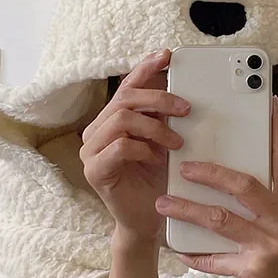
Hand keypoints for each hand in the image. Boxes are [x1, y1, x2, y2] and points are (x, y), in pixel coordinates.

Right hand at [80, 49, 190, 246]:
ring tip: (176, 143)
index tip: (166, 56)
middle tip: (186, 110)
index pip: (127, 87)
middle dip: (159, 99)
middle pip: (124, 99)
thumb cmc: (156, 182)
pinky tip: (157, 160)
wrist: (148, 222)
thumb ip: (164, 119)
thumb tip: (181, 92)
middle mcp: (97, 132)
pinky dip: (143, 149)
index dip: (144, 69)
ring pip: (121, 119)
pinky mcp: (95, 170)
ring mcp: (91, 151)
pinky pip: (120, 146)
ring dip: (155, 127)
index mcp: (111, 121)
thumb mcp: (164, 144)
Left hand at [155, 97, 277, 277]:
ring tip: (164, 202)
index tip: (266, 105)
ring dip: (188, 209)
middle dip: (212, 172)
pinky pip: (215, 257)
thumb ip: (266, 203)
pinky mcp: (255, 271)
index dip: (275, 133)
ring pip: (222, 219)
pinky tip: (179, 250)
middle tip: (184, 166)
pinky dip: (195, 254)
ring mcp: (273, 247)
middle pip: (246, 185)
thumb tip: (232, 171)